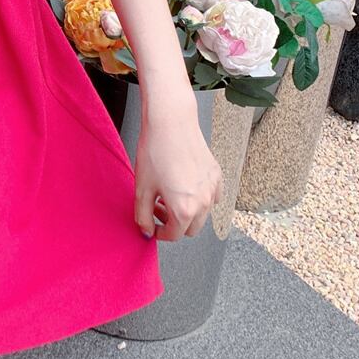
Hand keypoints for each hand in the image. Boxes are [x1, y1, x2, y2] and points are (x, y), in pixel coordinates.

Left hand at [133, 87, 223, 241]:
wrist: (171, 123)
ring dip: (187, 211)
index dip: (159, 233)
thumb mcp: (141, 188)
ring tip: (168, 194)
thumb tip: (146, 231)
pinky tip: (184, 184)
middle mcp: (203, 203)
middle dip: (173, 223)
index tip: (151, 225)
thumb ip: (142, 215)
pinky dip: (199, 198)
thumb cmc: (155, 152)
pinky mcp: (217, 176)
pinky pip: (212, 197)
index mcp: (184, 210)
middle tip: (156, 207)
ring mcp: (213, 189)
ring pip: (202, 214)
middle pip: (190, 229)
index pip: (173, 235)